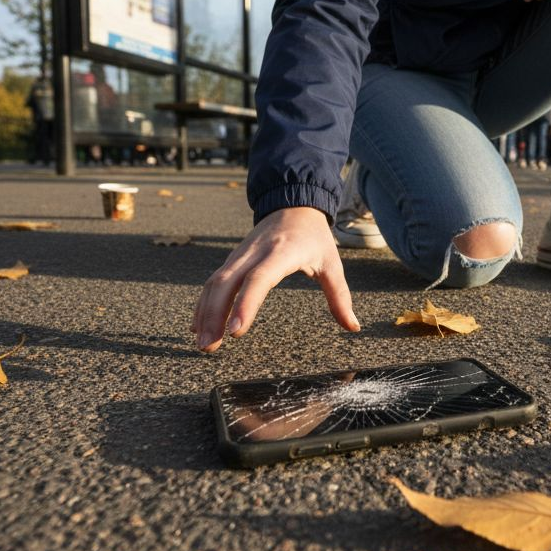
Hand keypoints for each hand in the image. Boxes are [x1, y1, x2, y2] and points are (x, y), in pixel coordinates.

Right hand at [192, 207, 358, 351]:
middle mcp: (254, 252)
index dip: (246, 305)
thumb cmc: (314, 236)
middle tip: (210, 347)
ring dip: (204, 313)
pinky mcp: (232, 259)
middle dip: (214, 315)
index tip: (235, 332)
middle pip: (227, 283)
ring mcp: (240, 255)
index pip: (259, 279)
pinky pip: (213, 281)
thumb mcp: (332, 263)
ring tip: (203, 343)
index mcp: (281, 253)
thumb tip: (352, 326)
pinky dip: (203, 303)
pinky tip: (198, 326)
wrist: (293, 204)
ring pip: (215, 283)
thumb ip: (340, 296)